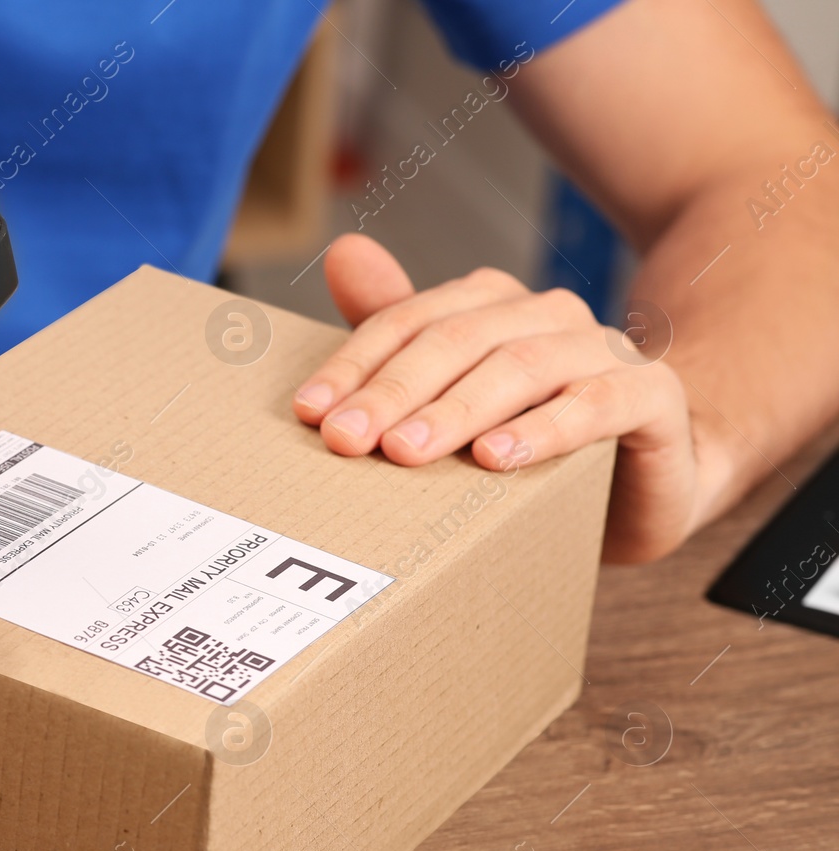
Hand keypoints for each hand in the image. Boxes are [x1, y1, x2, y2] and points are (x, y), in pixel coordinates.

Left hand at [293, 234, 696, 562]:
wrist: (644, 487)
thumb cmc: (534, 440)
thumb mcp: (455, 396)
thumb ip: (399, 333)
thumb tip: (341, 252)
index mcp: (491, 306)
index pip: (408, 323)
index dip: (355, 365)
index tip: (310, 413)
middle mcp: (545, 314)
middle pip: (456, 342)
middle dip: (393, 392)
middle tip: (346, 440)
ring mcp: (603, 349)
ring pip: (519, 367)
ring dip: (456, 410)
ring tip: (406, 451)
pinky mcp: (650, 396)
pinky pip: (595, 405)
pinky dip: (542, 430)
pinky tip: (495, 458)